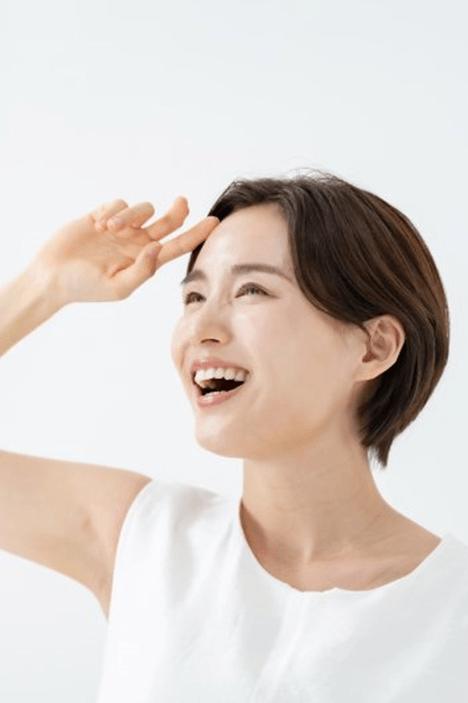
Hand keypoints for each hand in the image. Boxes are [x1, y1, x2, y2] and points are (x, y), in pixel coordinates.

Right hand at [28, 196, 217, 304]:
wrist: (52, 276)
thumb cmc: (85, 288)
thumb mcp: (118, 288)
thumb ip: (142, 270)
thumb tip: (159, 247)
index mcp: (145, 261)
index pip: (178, 245)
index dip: (197, 234)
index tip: (215, 221)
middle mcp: (137, 243)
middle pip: (168, 221)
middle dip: (178, 210)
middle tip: (183, 201)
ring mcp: (121, 228)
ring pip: (142, 209)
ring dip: (130, 214)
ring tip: (110, 228)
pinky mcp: (102, 215)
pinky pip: (118, 202)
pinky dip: (113, 210)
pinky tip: (99, 223)